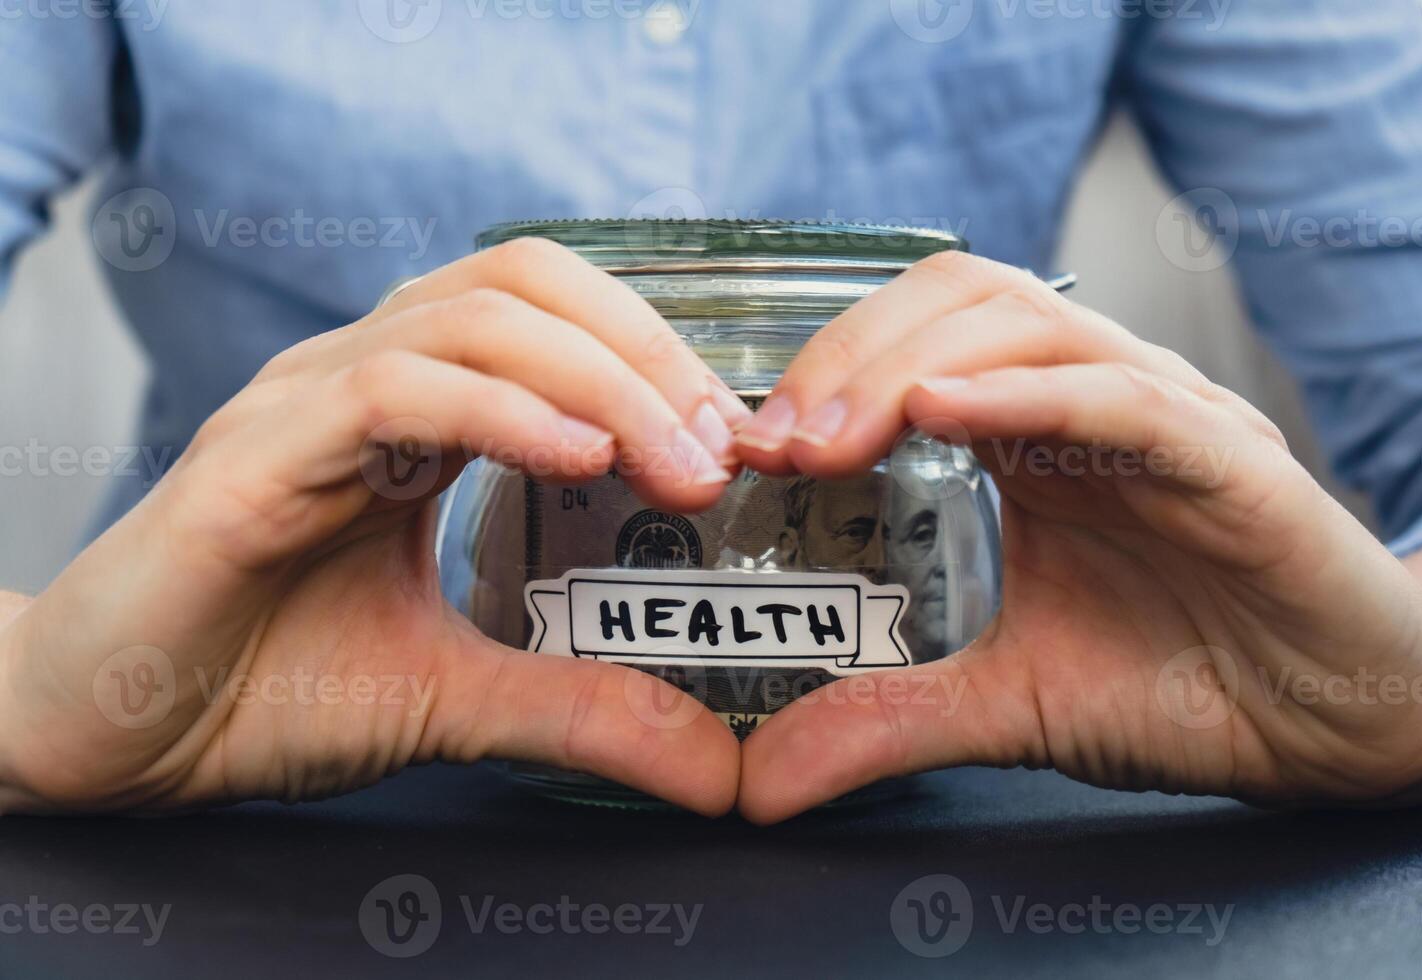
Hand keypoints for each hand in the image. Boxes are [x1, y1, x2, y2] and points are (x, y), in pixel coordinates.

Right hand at [0, 237, 750, 814]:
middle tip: (722, 447)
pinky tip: (577, 458)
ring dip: (598, 377)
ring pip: (472, 317)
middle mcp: (361, 380)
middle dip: (645, 351)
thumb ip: (578, 710)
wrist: (100, 734)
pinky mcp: (253, 459)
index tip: (729, 444)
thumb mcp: (455, 697)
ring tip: (674, 460)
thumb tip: (710, 766)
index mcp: (413, 411)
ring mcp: (304, 405)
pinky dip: (500, 411)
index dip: (653, 357)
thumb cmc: (258, 686)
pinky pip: (392, 389)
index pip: (550, 316)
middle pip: (526, 283)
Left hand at [735, 253, 1421, 822]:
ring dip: (912, 364)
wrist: (1337, 727)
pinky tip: (946, 414)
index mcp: (1033, 439)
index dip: (825, 373)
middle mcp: (1090, 403)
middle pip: (958, 303)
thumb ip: (889, 719)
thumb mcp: (1006, 702)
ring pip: (1029, 326)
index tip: (751, 450)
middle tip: (776, 441)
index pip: (917, 343)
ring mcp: (1162, 418)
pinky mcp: (1230, 460)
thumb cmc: (1187, 684)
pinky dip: (1026, 395)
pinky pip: (1122, 399)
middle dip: (850, 355)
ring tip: (834, 434)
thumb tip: (763, 781)